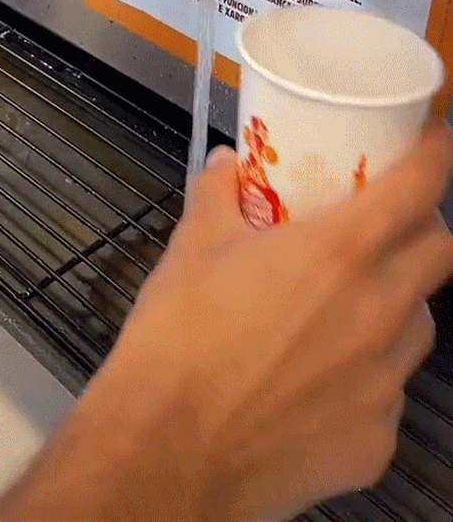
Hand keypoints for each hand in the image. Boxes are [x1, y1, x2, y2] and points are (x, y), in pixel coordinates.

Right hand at [0, 122, 452, 521]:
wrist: (166, 453)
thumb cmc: (179, 342)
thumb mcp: (192, 249)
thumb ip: (219, 195)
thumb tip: (229, 165)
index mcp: (340, 253)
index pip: (420, 187)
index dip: (436, 153)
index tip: (434, 138)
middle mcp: (379, 313)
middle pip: (441, 252)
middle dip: (423, 229)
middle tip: (386, 224)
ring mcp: (385, 383)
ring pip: (418, 325)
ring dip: (397, 303)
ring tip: (349, 307)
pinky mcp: (377, 441)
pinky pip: (388, 393)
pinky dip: (366, 376)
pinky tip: (318, 381)